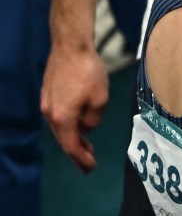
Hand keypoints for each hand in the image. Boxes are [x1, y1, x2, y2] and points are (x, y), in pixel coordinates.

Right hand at [40, 45, 109, 172]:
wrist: (70, 47)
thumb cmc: (88, 72)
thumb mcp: (100, 99)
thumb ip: (93, 119)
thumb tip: (87, 127)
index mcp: (62, 118)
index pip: (71, 147)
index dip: (81, 159)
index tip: (90, 168)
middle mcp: (50, 114)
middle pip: (63, 140)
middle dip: (76, 153)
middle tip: (88, 164)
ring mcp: (47, 103)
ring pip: (60, 128)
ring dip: (73, 138)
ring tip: (86, 147)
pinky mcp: (48, 94)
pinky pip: (59, 117)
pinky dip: (69, 125)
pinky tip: (79, 125)